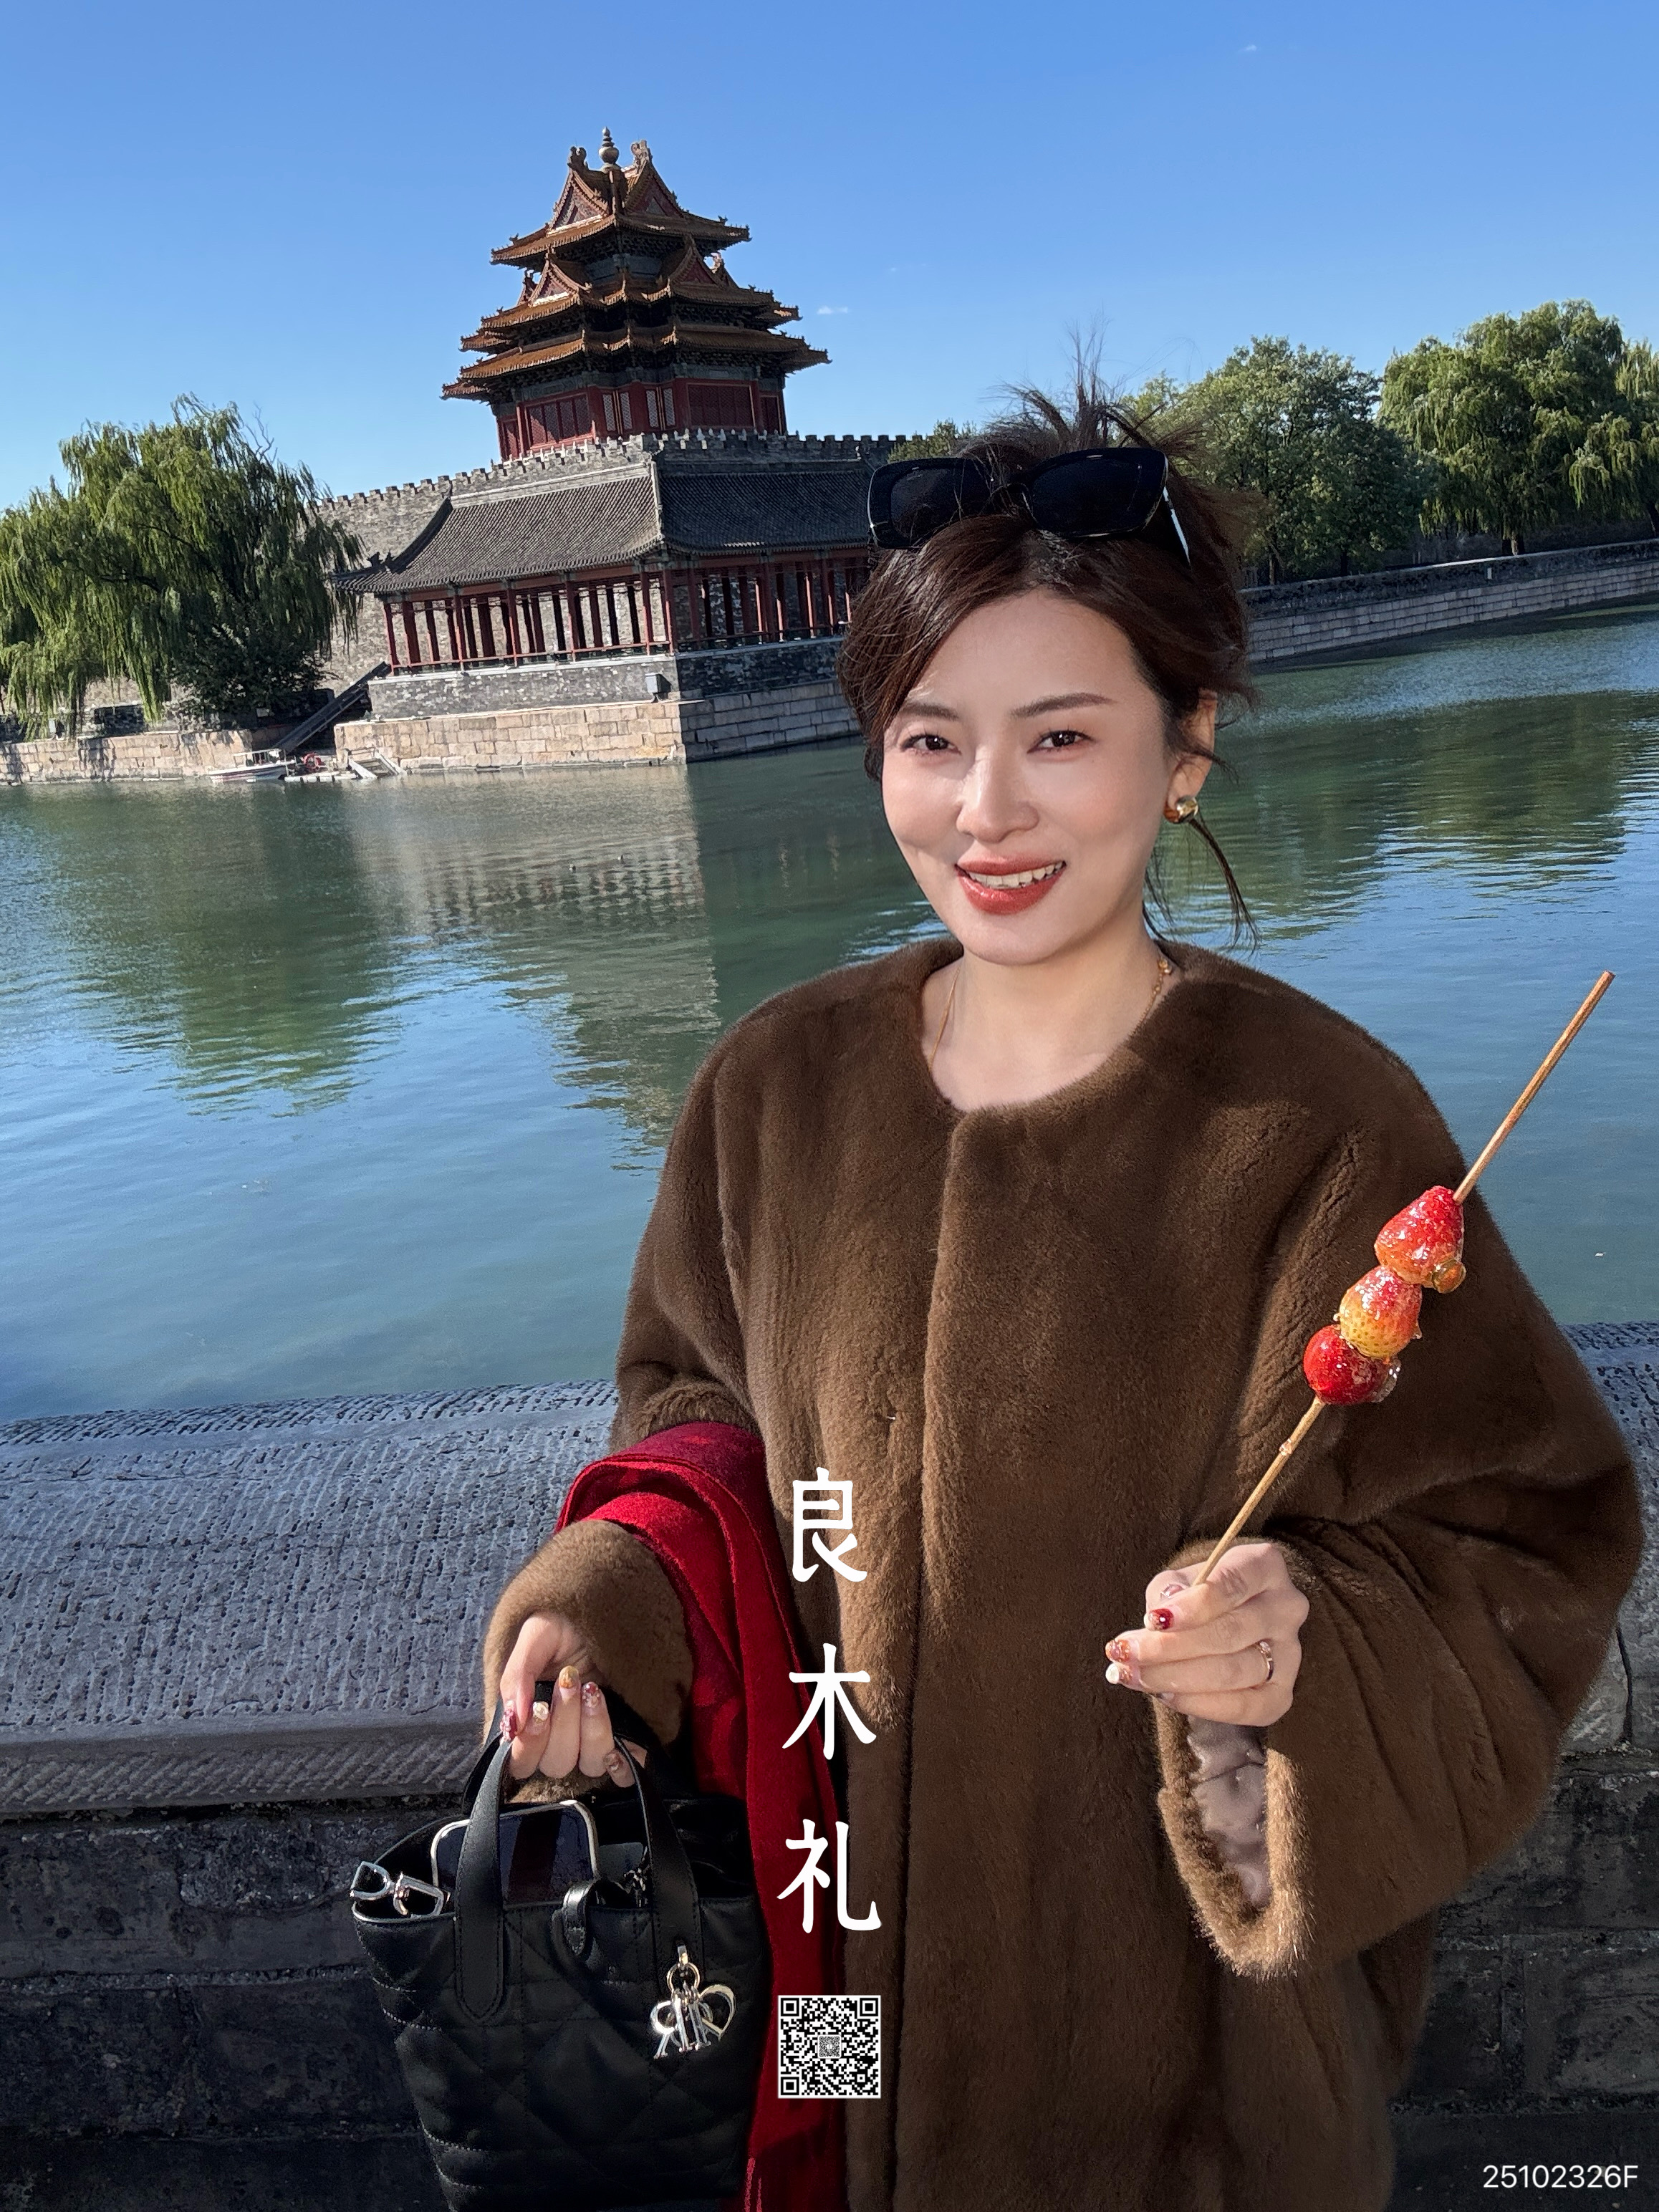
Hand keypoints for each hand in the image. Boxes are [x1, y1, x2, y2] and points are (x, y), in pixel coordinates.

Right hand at [498, 1610, 638, 1784]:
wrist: (605, 1603)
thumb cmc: (564, 1623)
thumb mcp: (535, 1637)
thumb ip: (518, 1677)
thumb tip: (513, 1721)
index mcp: (530, 1720)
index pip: (520, 1762)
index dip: (529, 1744)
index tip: (539, 1708)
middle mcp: (559, 1737)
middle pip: (556, 1764)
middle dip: (563, 1725)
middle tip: (570, 1683)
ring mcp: (591, 1739)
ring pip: (589, 1764)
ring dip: (592, 1730)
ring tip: (594, 1691)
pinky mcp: (624, 1736)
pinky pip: (623, 1767)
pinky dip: (625, 1758)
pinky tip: (625, 1734)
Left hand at [1103, 1542, 1307, 1724]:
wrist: (1232, 1617)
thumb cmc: (1200, 1594)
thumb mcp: (1180, 1580)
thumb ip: (1168, 1595)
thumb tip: (1156, 1622)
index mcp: (1265, 1566)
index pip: (1231, 1584)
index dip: (1191, 1607)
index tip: (1151, 1621)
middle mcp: (1286, 1607)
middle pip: (1229, 1633)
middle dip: (1170, 1647)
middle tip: (1125, 1653)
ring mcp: (1290, 1653)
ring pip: (1234, 1672)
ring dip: (1176, 1678)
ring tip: (1133, 1675)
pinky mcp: (1282, 1693)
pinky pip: (1246, 1707)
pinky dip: (1201, 1704)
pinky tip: (1166, 1695)